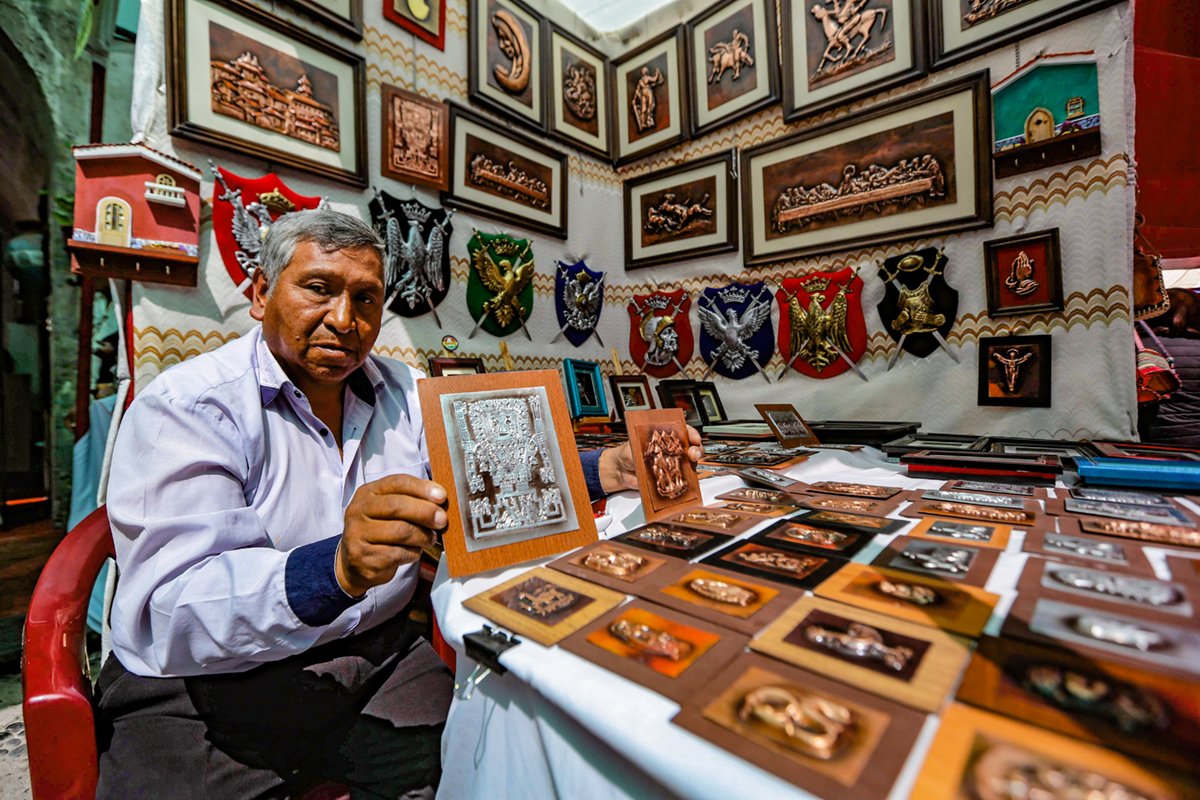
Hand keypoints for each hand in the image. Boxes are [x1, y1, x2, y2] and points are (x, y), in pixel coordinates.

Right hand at [337, 474, 447, 596]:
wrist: (355, 562)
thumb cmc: (381, 530)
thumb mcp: (389, 509)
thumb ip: (411, 500)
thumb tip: (441, 500)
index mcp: (368, 492)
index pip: (396, 482)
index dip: (421, 488)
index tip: (441, 496)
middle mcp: (359, 510)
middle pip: (397, 506)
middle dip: (425, 512)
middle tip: (442, 520)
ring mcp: (358, 534)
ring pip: (400, 531)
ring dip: (422, 536)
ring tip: (430, 539)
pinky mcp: (363, 557)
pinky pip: (397, 553)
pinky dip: (413, 553)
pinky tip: (415, 551)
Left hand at [599, 425, 701, 493]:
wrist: (620, 472)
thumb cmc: (627, 454)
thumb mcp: (631, 448)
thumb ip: (638, 450)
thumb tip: (645, 454)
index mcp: (663, 437)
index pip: (682, 431)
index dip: (691, 433)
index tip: (693, 438)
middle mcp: (671, 450)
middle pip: (691, 447)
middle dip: (696, 449)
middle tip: (693, 454)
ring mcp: (671, 464)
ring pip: (689, 463)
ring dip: (693, 465)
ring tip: (690, 465)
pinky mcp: (669, 479)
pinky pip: (681, 480)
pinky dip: (685, 481)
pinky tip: (684, 480)